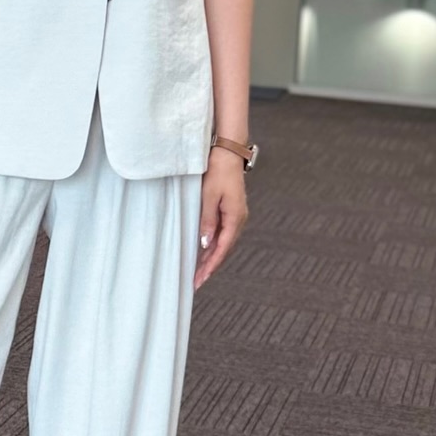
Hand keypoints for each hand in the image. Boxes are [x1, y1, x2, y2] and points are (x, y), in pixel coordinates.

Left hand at [195, 149, 248, 289]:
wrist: (228, 153)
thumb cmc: (217, 172)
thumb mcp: (208, 196)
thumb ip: (207, 220)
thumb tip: (204, 244)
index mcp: (235, 217)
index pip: (222, 248)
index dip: (210, 266)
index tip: (200, 279)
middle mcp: (239, 219)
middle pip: (223, 249)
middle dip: (210, 266)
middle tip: (196, 282)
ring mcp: (236, 216)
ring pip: (223, 243)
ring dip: (211, 257)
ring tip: (198, 272)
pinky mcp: (231, 211)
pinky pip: (222, 233)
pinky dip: (213, 245)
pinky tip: (204, 252)